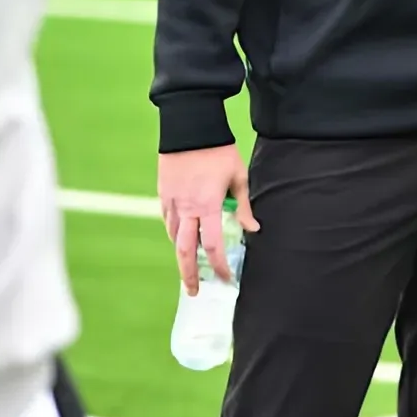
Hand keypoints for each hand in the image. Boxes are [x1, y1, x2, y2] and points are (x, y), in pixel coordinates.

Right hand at [157, 146, 257, 294]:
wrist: (189, 127)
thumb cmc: (218, 151)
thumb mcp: (238, 176)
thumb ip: (244, 205)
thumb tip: (253, 229)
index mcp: (208, 206)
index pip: (214, 245)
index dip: (219, 265)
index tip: (225, 278)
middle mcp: (187, 208)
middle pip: (185, 251)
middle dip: (189, 274)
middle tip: (194, 290)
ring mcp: (172, 201)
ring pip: (174, 236)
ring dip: (182, 253)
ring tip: (190, 265)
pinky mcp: (163, 193)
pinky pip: (168, 220)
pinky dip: (175, 232)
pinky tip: (180, 237)